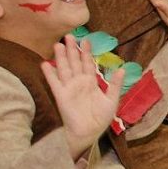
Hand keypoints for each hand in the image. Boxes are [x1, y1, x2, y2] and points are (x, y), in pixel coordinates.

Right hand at [44, 36, 125, 157]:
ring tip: (57, 44)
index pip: (88, 64)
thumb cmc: (100, 118)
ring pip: (64, 69)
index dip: (86, 52)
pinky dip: (49, 73)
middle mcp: (79, 82)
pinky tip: (45, 64)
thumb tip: (122, 68)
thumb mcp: (112, 99)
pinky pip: (54, 82)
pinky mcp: (61, 95)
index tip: (86, 40)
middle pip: (74, 62)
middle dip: (72, 50)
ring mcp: (69, 88)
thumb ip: (116, 84)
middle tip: (69, 35)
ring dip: (60, 57)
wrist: (89, 132)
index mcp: (91, 82)